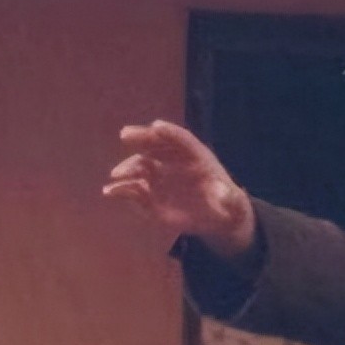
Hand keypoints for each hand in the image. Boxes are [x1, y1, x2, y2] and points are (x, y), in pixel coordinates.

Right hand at [102, 119, 255, 257]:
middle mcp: (174, 162)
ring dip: (128, 168)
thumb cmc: (227, 203)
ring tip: (117, 174)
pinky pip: (134, 190)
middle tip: (125, 135)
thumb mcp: (234, 203)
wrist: (216, 217)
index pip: (182, 140)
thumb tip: (224, 193)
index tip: (157, 127)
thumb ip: (231, 198)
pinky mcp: (151, 195)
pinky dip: (122, 190)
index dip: (170, 133)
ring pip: (142, 166)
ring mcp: (161, 177)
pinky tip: (111, 191)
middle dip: (141, 139)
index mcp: (196, 157)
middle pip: (156, 145)